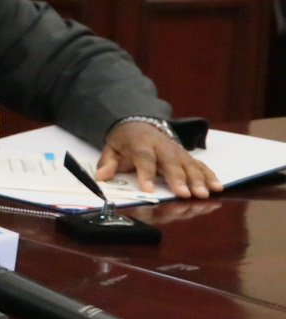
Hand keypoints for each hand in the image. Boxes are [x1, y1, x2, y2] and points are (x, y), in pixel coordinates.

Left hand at [99, 122, 221, 199]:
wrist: (140, 123)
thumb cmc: (126, 141)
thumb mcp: (112, 148)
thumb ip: (107, 162)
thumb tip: (101, 177)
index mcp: (141, 144)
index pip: (144, 159)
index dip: (146, 174)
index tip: (149, 189)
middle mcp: (162, 147)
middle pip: (171, 163)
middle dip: (179, 179)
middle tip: (185, 194)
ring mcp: (177, 151)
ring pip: (189, 165)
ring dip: (198, 180)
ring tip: (204, 194)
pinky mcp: (187, 156)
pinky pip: (200, 166)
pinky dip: (210, 176)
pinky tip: (218, 187)